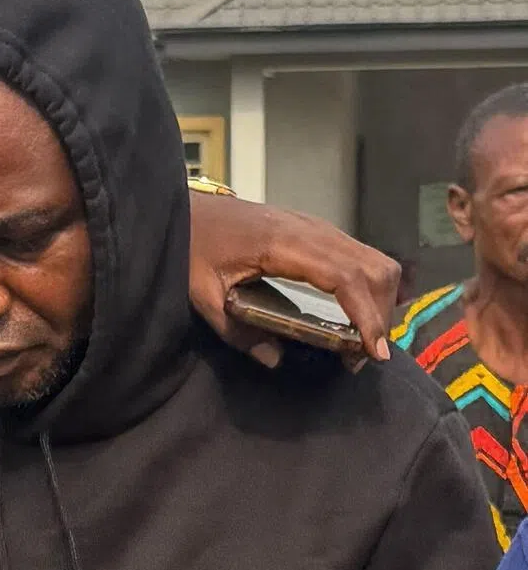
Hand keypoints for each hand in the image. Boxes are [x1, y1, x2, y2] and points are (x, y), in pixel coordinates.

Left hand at [189, 191, 400, 370]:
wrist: (188, 210)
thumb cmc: (192, 246)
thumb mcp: (203, 294)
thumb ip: (236, 331)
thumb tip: (274, 359)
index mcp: (284, 244)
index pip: (345, 277)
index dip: (367, 313)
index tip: (373, 350)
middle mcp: (311, 229)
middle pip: (374, 268)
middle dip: (381, 313)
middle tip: (364, 356)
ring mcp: (317, 227)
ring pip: (373, 260)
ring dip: (380, 300)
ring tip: (363, 340)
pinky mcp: (317, 231)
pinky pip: (359, 256)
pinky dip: (369, 286)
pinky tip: (355, 315)